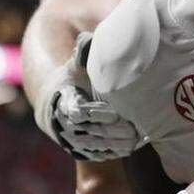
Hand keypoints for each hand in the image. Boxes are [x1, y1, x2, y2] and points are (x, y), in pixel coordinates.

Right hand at [38, 33, 138, 160]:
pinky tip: (131, 147)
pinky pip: (97, 154)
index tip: (110, 112)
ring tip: (134, 138)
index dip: (91, 112)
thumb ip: (82, 53)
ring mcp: (73, 140)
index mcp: (63, 102)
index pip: (74, 110)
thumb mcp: (74, 66)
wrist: (58, 105)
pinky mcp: (81, 150)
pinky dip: (113, 152)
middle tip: (131, 128)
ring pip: (94, 145)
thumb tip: (88, 39)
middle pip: (88, 130)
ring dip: (114, 144)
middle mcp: (65, 125)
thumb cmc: (73, 80)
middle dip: (110, 130)